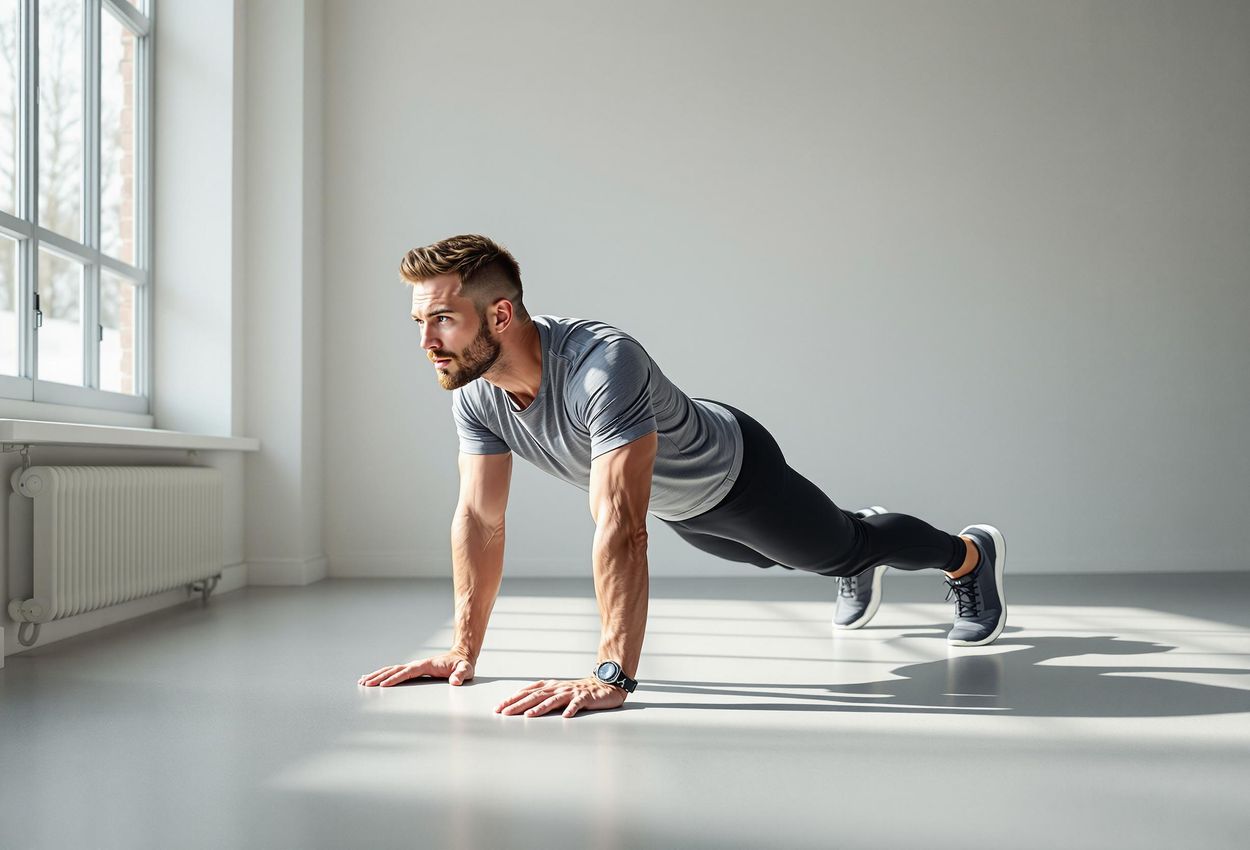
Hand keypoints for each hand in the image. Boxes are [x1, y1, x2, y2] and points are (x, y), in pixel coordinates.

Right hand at [358, 653, 473, 686]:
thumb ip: (461, 675)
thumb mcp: (465, 670)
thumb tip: (455, 681)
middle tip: (364, 684)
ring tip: (362, 681)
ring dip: (377, 675)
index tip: (382, 685)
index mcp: (426, 665)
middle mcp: (417, 664)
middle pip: (394, 670)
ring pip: (391, 670)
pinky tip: (373, 678)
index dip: (394, 678)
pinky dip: (383, 674)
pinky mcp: (414, 670)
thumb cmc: (462, 665)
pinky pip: (395, 672)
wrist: (461, 656)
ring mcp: (414, 666)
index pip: (406, 672)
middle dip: (379, 677)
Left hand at [495, 676, 626, 717]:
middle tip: (504, 713)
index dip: (512, 699)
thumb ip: (542, 697)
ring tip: (528, 716)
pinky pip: (577, 704)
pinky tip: (565, 716)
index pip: (527, 692)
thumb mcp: (558, 692)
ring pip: (553, 700)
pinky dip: (571, 710)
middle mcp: (558, 688)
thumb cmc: (578, 692)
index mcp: (550, 687)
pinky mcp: (585, 698)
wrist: (604, 686)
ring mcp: (571, 692)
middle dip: (518, 705)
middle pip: (535, 696)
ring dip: (540, 708)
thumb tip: (521, 706)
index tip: (498, 708)